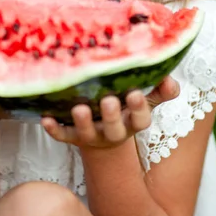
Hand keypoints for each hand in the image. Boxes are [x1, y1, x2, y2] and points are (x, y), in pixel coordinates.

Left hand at [41, 76, 179, 148]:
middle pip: (114, 128)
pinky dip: (54, 129)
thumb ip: (159, 90)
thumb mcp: (145, 100)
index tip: (135, 94)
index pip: (140, 119)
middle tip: (108, 100)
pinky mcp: (72, 136)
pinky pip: (62, 135)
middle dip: (111, 116)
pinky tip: (45, 118)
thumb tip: (170, 79)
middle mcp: (113, 132)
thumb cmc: (126, 108)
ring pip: (87, 132)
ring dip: (82, 122)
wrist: (105, 134)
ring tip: (78, 109)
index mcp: (132, 122)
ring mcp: (91, 135)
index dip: (139, 108)